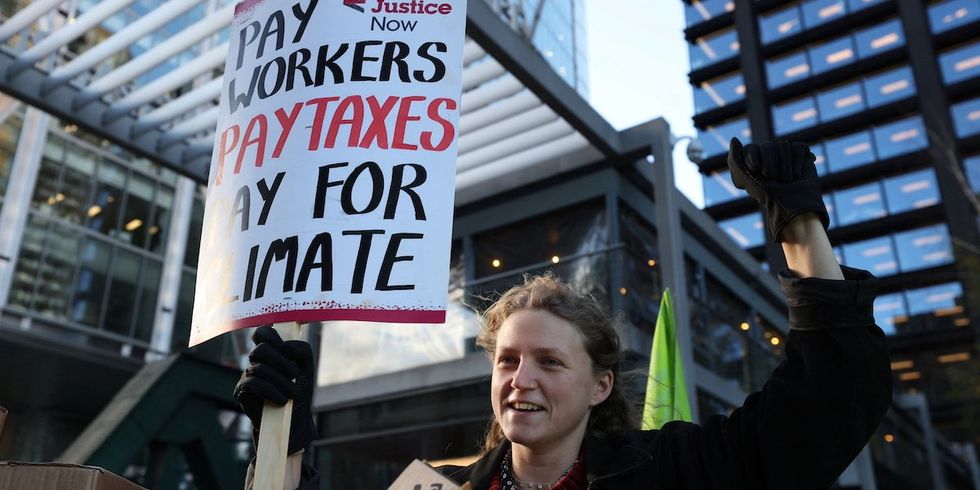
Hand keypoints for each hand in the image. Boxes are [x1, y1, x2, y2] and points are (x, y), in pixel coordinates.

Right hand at [234, 325, 316, 453]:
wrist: (294, 418)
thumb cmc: (299, 389)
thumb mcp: (307, 367)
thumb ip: (303, 350)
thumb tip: (285, 346)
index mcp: (272, 352)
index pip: (263, 333)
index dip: (270, 334)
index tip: (283, 346)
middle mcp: (257, 361)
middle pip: (261, 348)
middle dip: (281, 362)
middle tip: (295, 375)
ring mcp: (247, 374)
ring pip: (259, 368)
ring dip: (281, 382)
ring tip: (293, 394)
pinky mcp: (241, 390)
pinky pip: (252, 383)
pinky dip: (270, 391)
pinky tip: (281, 400)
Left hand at [727, 138, 828, 242]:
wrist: (792, 205)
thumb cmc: (767, 195)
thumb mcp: (745, 179)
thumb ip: (734, 160)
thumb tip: (734, 139)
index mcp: (753, 159)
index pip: (750, 148)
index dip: (753, 160)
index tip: (756, 172)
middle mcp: (768, 154)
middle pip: (768, 146)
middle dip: (770, 165)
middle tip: (773, 178)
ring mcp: (785, 153)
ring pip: (783, 146)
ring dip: (784, 167)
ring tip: (786, 179)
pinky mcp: (801, 153)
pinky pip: (798, 147)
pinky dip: (797, 163)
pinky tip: (797, 174)